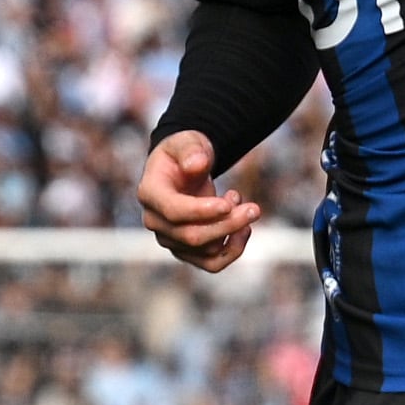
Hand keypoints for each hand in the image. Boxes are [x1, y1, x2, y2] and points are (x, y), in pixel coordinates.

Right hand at [138, 129, 257, 271]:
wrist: (185, 168)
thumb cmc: (186, 152)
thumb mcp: (188, 141)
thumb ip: (191, 150)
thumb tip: (197, 164)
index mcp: (149, 193)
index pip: (173, 212)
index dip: (202, 211)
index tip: (230, 202)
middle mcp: (155, 221)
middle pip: (192, 236)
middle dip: (228, 224)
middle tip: (255, 208)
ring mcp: (170, 239)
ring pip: (206, 252)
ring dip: (234, 232)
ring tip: (245, 205)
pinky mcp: (187, 251)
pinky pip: (212, 263)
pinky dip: (233, 250)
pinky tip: (244, 229)